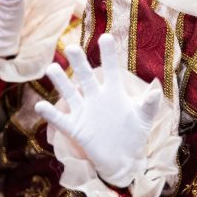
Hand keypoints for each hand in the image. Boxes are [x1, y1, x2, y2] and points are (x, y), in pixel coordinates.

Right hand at [34, 38, 161, 187]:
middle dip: (79, 62)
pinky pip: (61, 120)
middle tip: (71, 47)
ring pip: (69, 93)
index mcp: (114, 92)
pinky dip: (50, 115)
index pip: (111, 69)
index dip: (108, 54)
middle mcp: (96, 97)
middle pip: (85, 76)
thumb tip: (155, 89)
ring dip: (60, 82)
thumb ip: (150, 104)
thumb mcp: (145, 118)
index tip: (105, 37)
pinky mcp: (76, 128)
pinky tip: (41, 106)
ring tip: (51, 69)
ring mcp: (84, 112)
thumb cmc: (135, 134)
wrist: (123, 159)